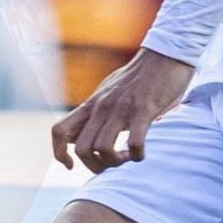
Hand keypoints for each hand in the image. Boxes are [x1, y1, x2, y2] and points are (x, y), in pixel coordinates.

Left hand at [51, 48, 193, 172]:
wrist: (163, 55)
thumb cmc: (138, 78)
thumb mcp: (108, 92)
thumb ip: (96, 111)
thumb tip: (83, 131)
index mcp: (91, 104)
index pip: (59, 131)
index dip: (59, 153)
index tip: (72, 165)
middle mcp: (101, 107)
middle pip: (81, 148)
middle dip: (95, 166)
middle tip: (112, 163)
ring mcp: (121, 108)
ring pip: (103, 148)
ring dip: (115, 162)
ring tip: (128, 157)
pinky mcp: (144, 109)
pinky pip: (134, 142)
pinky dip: (137, 155)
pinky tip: (142, 153)